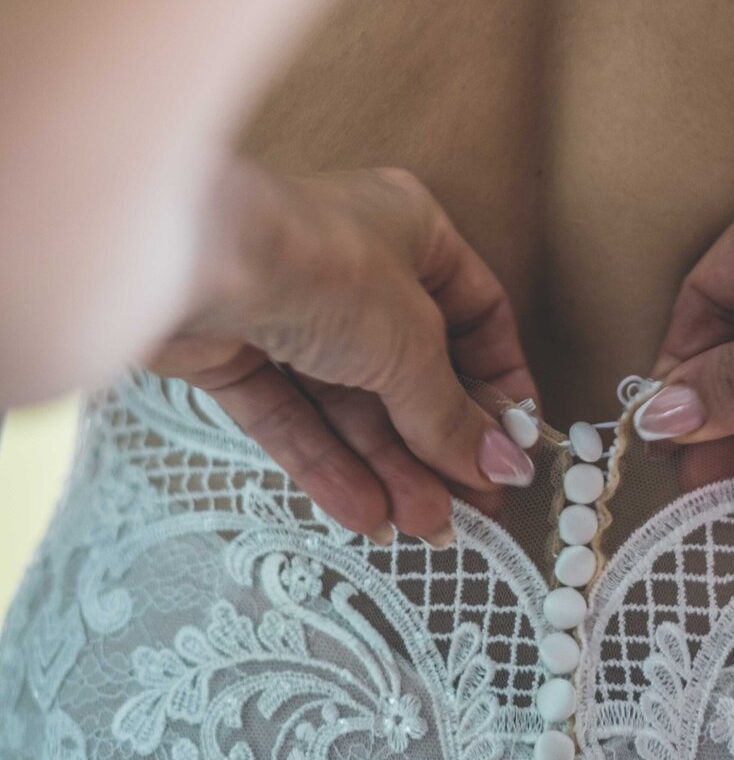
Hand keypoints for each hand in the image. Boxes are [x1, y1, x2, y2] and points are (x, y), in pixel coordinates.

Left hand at [143, 160, 538, 546]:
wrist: (194, 265)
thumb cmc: (323, 266)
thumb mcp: (412, 345)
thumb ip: (452, 414)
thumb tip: (503, 466)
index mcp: (411, 231)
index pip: (475, 314)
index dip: (497, 383)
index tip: (513, 447)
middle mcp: (353, 266)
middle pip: (410, 371)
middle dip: (436, 445)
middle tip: (468, 511)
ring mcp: (290, 308)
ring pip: (350, 402)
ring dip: (388, 468)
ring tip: (422, 528)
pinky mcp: (236, 351)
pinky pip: (292, 415)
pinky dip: (327, 464)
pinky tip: (365, 515)